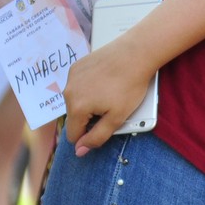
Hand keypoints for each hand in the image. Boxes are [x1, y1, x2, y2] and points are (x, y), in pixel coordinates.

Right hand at [63, 38, 152, 155]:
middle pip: (74, 117)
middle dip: (89, 117)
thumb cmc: (130, 85)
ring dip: (88, 102)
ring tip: (109, 91)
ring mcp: (71, 77)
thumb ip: (97, 137)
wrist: (136, 54)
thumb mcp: (117, 118)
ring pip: (75, 101)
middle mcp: (68, 92)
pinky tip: (104, 80)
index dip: (89, 135)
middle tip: (110, 105)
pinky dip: (87, 86)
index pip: (73, 135)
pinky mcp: (76, 66)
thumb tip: (79, 151)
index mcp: (77, 108)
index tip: (104, 124)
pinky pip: (77, 85)